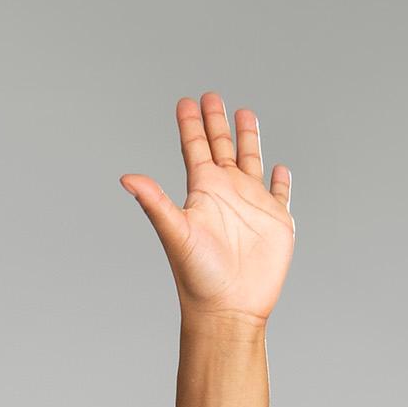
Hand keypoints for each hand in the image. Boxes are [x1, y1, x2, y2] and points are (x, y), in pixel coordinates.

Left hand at [122, 89, 293, 321]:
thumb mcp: (175, 234)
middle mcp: (226, 195)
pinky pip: (280, 195)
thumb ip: (155, 202)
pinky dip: (280, 181)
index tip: (186, 101)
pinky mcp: (276, 222)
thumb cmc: (198, 277)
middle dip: (216, 122)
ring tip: (245, 113)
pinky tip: (279, 169)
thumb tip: (126, 177)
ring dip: (248, 139)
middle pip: (221, 148)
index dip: (191, 124)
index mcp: (203, 192)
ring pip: (251, 162)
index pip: (194, 148)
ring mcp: (252, 206)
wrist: (228, 310)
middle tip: (211, 96)